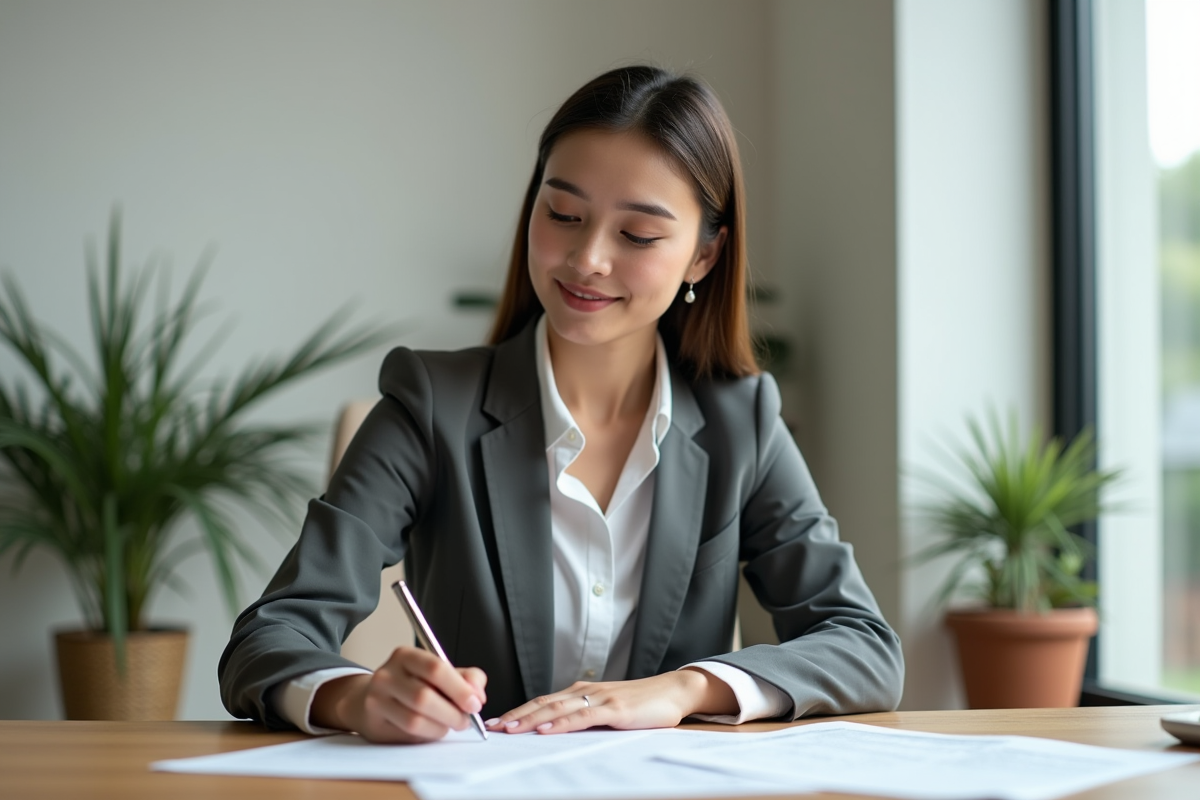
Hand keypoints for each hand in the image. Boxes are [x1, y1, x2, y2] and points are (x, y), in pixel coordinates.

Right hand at [311, 646, 486, 742]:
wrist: (369, 700)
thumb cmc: (412, 685)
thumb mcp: (439, 675)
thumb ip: (465, 678)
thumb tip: (478, 695)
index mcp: (406, 656)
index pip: (435, 668)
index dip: (459, 688)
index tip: (475, 704)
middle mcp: (387, 674)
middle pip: (424, 697)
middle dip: (452, 713)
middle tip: (465, 721)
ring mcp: (377, 699)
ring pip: (415, 719)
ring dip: (441, 727)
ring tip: (448, 725)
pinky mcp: (373, 722)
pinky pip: (406, 734)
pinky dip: (427, 735)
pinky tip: (432, 730)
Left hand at [485, 668, 737, 734]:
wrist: (672, 691)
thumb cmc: (640, 704)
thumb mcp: (606, 710)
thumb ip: (583, 716)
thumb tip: (556, 729)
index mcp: (580, 691)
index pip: (542, 701)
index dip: (518, 711)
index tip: (497, 723)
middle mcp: (585, 691)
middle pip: (543, 703)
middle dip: (516, 715)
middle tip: (492, 727)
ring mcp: (599, 698)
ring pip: (557, 708)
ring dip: (531, 719)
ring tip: (511, 729)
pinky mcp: (613, 708)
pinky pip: (582, 716)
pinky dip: (561, 722)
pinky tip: (546, 728)